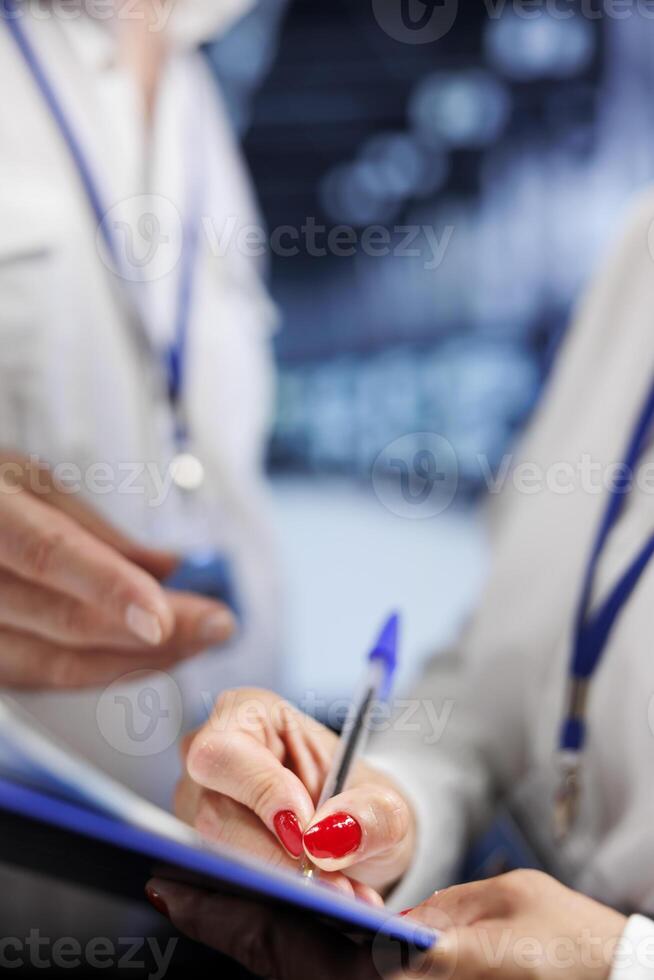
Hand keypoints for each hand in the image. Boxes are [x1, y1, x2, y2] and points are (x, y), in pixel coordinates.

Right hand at [0, 453, 234, 687]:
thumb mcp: (23, 480)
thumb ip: (93, 528)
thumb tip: (169, 568)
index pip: (46, 553)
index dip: (108, 588)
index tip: (167, 617)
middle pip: (62, 621)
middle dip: (154, 632)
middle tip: (218, 624)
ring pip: (53, 666)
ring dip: (136, 662)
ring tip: (197, 644)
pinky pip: (38, 679)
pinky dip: (98, 672)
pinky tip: (145, 659)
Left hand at [144, 871, 628, 979]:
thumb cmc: (570, 950)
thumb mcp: (499, 909)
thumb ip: (426, 912)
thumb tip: (371, 916)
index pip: (293, 948)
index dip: (230, 915)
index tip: (179, 887)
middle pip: (284, 972)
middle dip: (226, 927)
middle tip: (175, 889)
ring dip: (254, 942)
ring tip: (210, 901)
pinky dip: (293, 956)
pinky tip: (276, 927)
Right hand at [175, 688, 415, 895]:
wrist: (356, 831)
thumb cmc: (358, 797)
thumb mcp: (384, 800)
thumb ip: (370, 812)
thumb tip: (327, 837)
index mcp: (248, 713)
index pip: (227, 753)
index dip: (262, 793)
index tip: (305, 833)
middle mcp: (213, 755)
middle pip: (215, 813)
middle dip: (278, 858)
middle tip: (335, 885)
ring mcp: (199, 804)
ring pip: (217, 855)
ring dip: (282, 884)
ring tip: (340, 894)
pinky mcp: (201, 849)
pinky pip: (226, 881)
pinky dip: (276, 896)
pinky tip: (321, 900)